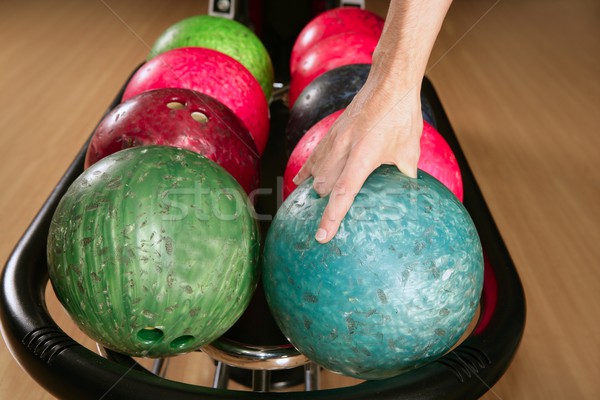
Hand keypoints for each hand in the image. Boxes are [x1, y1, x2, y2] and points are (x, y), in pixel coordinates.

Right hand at [293, 75, 422, 243]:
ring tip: (309, 209)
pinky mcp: (330, 133)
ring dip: (312, 192)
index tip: (322, 236)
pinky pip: (313, 158)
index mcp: (364, 155)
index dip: (331, 217)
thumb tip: (406, 193)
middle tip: (323, 226)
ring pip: (314, 173)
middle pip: (322, 186)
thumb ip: (404, 174)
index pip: (343, 193)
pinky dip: (306, 172)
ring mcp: (334, 140)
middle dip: (321, 207)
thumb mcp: (409, 149)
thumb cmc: (401, 115)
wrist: (388, 83)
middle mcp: (344, 148)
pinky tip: (299, 183)